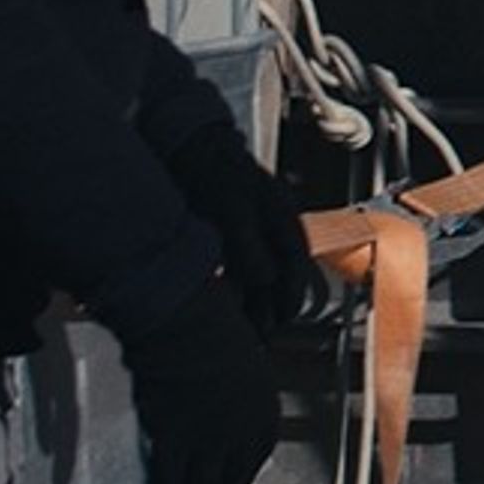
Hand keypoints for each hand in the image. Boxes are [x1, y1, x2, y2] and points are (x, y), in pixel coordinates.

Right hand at [123, 279, 277, 483]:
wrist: (185, 323)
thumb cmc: (211, 331)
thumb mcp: (244, 366)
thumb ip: (240, 398)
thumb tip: (228, 414)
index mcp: (264, 411)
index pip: (257, 459)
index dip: (241, 478)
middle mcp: (243, 430)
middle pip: (232, 480)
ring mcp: (210, 438)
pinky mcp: (176, 439)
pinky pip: (172, 479)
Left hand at [164, 128, 320, 334]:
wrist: (189, 147)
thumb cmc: (216, 169)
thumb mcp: (235, 207)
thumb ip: (249, 246)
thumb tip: (263, 281)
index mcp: (282, 218)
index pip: (294, 267)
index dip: (289, 299)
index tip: (278, 324)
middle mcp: (270, 227)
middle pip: (277, 277)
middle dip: (270, 309)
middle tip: (260, 337)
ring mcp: (250, 230)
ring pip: (258, 275)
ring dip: (253, 302)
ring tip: (245, 328)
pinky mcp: (228, 232)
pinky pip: (237, 267)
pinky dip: (234, 287)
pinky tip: (223, 300)